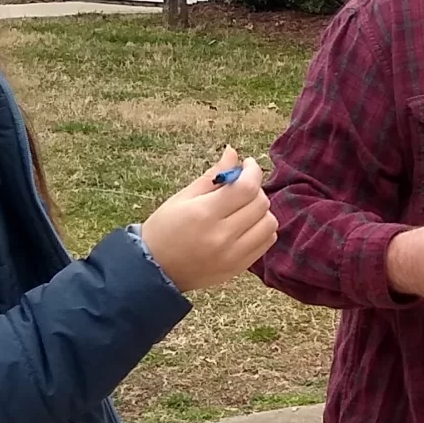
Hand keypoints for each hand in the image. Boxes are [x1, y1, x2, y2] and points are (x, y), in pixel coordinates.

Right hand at [140, 148, 277, 291]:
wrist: (155, 270)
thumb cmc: (165, 229)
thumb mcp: (183, 198)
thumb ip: (213, 175)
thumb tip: (233, 152)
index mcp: (205, 214)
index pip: (246, 188)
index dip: (252, 171)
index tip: (247, 165)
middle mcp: (222, 236)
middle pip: (261, 204)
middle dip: (255, 189)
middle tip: (241, 186)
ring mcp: (233, 255)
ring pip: (269, 224)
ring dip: (261, 210)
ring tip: (244, 207)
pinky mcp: (238, 268)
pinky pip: (266, 242)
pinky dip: (262, 229)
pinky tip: (247, 224)